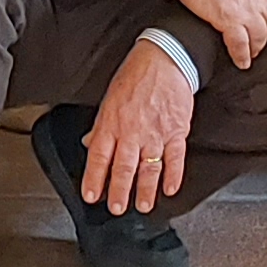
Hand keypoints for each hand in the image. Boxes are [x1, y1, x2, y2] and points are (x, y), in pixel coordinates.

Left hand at [80, 35, 196, 214]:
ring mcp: (155, 132)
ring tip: (143, 205)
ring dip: (145, 189)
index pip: (99, 157)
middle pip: (123, 168)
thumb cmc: (136, 75)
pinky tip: (169, 188)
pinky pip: (175, 157)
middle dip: (119, 191)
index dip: (94, 179)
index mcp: (112, 123)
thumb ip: (100, 125)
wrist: (166, 58)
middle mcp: (132, 131)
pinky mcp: (176, 130)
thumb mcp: (109, 98)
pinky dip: (173, 175)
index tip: (91, 196)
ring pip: (149, 167)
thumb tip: (90, 145)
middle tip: (117, 209)